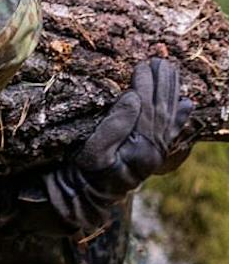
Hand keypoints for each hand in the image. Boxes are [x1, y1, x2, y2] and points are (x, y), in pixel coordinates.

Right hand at [43, 56, 193, 231]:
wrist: (78, 204)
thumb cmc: (78, 178)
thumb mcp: (91, 152)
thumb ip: (113, 125)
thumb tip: (133, 96)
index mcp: (140, 149)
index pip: (147, 109)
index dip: (145, 86)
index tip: (142, 65)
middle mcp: (153, 152)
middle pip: (163, 111)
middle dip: (163, 84)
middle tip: (162, 60)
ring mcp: (153, 155)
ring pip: (168, 118)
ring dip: (172, 93)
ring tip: (172, 72)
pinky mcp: (149, 157)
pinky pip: (169, 132)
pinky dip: (179, 117)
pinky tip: (186, 104)